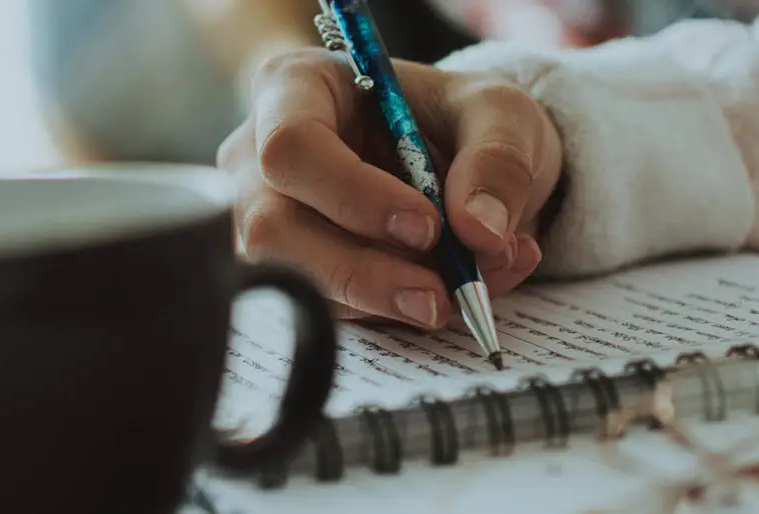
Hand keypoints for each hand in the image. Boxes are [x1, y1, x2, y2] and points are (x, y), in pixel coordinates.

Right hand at [218, 48, 561, 328]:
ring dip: (383, 299)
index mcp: (296, 89)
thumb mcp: (498, 114)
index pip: (291, 145)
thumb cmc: (457, 119)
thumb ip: (497, 161)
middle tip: (439, 295)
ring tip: (461, 291)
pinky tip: (447, 293)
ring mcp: (264, 219)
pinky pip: (326, 308)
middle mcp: (260, 157)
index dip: (354, 194)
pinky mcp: (292, 271)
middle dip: (362, 272)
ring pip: (296, 280)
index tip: (427, 225)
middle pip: (275, 228)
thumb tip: (481, 232)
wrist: (461, 163)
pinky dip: (393, 311)